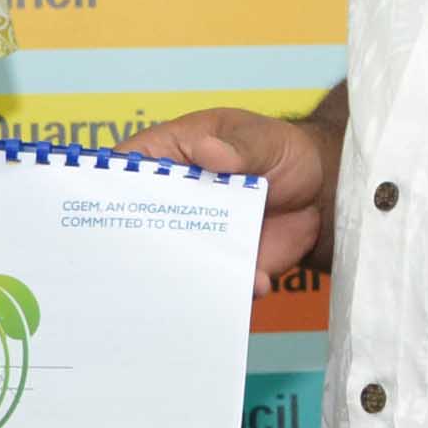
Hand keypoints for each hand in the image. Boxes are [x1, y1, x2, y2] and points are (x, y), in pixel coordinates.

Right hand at [125, 102, 337, 292]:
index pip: (123, 172)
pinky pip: (217, 284)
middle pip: (138, 226)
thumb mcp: (263, 138)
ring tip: (202, 281)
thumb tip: (209, 152)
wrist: (323, 193)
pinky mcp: (225, 265)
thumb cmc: (282, 150)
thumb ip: (238, 146)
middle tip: (145, 258)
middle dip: (137, 244)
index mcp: (170, 158)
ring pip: (172, 263)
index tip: (104, 208)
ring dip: (184, 275)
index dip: (106, 190)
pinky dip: (234, 289)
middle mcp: (174, 201)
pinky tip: (255, 283)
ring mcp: (197, 236)